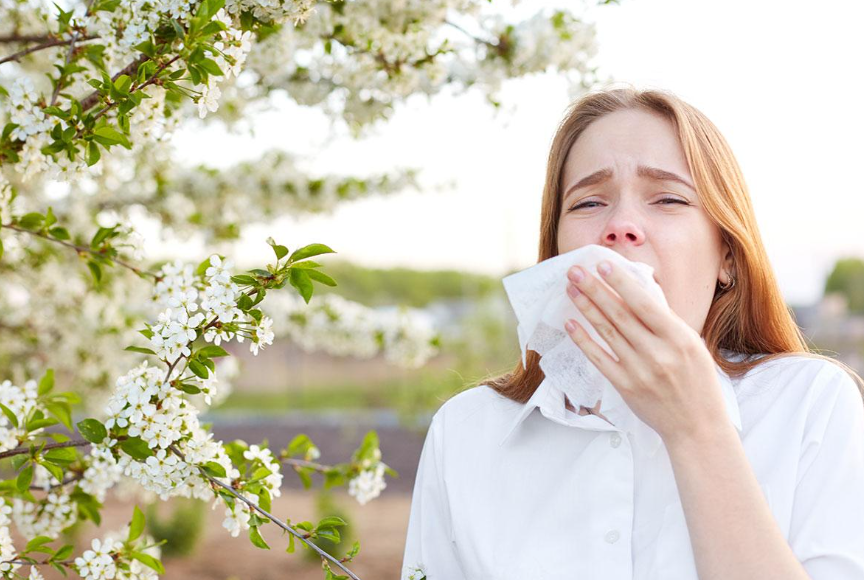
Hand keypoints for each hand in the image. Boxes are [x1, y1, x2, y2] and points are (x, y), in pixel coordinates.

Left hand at [563, 260, 726, 443]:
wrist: (697, 427)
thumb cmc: (697, 382)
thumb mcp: (692, 345)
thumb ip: (665, 322)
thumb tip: (636, 293)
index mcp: (679, 338)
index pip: (645, 304)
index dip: (621, 283)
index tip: (603, 264)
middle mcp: (658, 353)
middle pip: (620, 314)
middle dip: (595, 289)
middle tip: (576, 270)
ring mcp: (640, 371)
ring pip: (607, 333)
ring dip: (586, 309)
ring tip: (571, 289)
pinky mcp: (626, 387)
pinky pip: (599, 359)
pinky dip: (584, 340)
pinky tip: (571, 324)